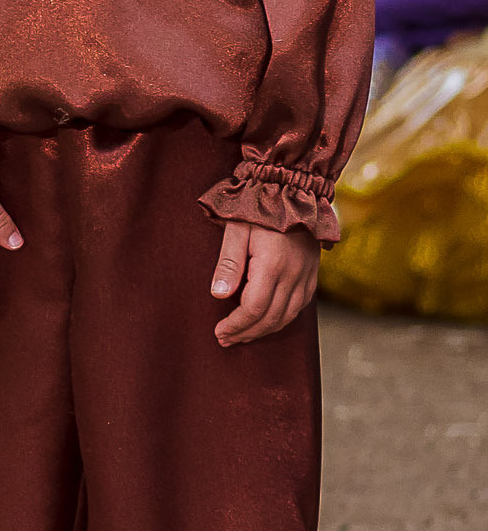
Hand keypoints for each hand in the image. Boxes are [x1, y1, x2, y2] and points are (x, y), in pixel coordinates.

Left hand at [211, 218, 317, 345]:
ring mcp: (307, 275)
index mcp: (273, 264)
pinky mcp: (313, 274)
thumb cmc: (259, 208)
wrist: (293, 190)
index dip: (236, 325)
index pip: (254, 308)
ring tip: (242, 336)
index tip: (219, 332)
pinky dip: (282, 319)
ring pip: (287, 316)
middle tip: (225, 339)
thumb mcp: (236, 229)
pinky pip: (300, 307)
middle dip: (246, 333)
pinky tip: (266, 322)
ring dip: (263, 331)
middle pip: (271, 318)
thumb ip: (228, 263)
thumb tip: (218, 295)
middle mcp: (294, 274)